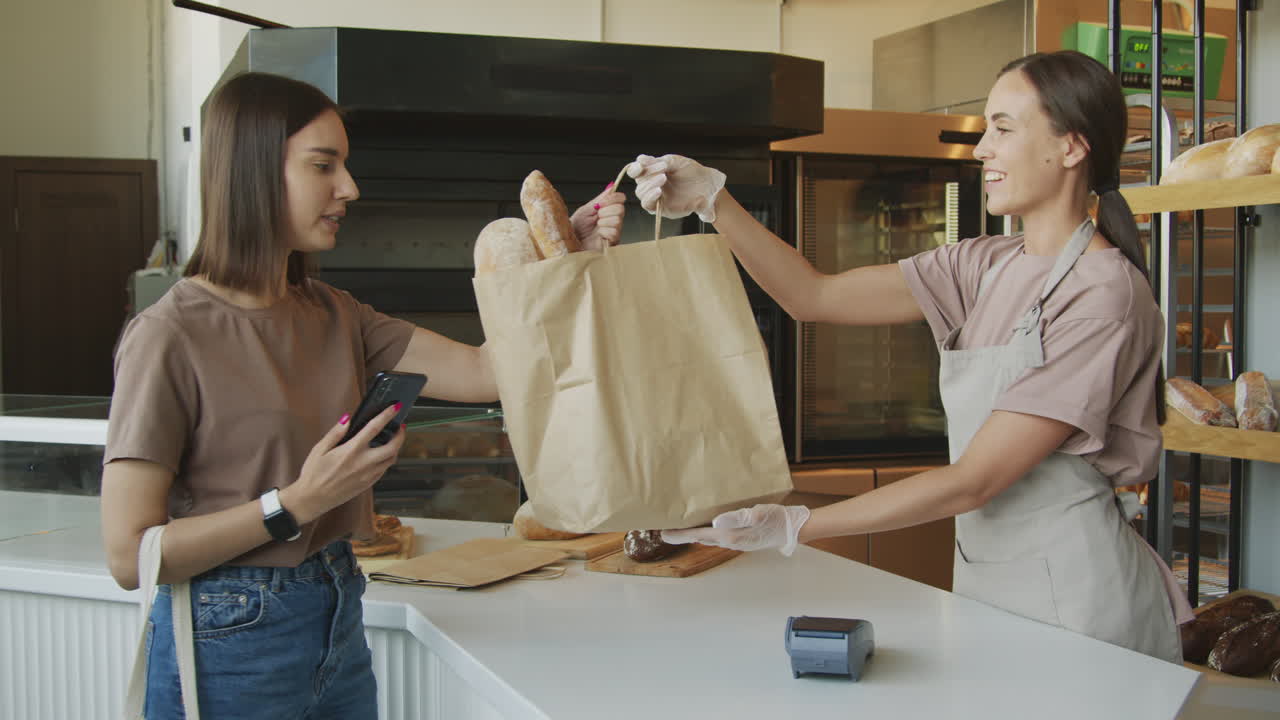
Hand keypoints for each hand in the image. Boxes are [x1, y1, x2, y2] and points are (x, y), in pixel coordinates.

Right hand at [281, 403, 405, 523]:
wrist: (312, 499)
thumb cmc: (313, 474)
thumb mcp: (319, 449)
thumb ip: (335, 433)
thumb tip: (347, 419)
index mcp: (351, 451)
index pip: (374, 428)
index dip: (387, 415)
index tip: (395, 407)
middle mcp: (363, 463)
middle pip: (393, 447)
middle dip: (401, 434)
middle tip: (400, 427)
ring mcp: (367, 475)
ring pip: (391, 460)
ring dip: (396, 448)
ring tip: (393, 440)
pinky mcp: (368, 484)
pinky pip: (384, 470)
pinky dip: (387, 460)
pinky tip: (381, 456)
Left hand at [570, 184, 626, 250]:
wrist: (570, 243)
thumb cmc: (576, 229)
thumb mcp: (586, 210)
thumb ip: (600, 198)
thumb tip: (611, 187)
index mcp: (607, 210)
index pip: (620, 199)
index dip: (613, 198)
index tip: (601, 203)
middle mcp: (613, 220)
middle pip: (621, 209)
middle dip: (605, 211)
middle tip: (596, 217)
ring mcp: (614, 231)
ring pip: (618, 220)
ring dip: (603, 222)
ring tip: (596, 227)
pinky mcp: (613, 243)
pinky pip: (614, 232)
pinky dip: (603, 232)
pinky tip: (598, 235)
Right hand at [625, 154, 726, 222]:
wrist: (708, 184)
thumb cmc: (692, 172)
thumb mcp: (676, 162)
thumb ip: (657, 161)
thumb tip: (640, 158)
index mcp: (653, 172)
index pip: (636, 171)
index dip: (635, 168)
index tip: (641, 163)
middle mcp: (652, 185)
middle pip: (638, 182)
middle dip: (648, 174)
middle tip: (662, 170)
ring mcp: (656, 197)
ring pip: (641, 193)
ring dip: (649, 185)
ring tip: (663, 178)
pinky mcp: (662, 208)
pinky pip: (649, 205)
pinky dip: (651, 197)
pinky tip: (658, 191)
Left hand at [662, 504, 810, 555]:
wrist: (792, 528)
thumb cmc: (775, 519)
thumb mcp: (756, 514)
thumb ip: (736, 518)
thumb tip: (714, 522)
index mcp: (730, 535)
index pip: (697, 535)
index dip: (679, 535)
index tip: (662, 533)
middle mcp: (729, 540)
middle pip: (699, 538)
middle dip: (682, 534)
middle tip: (665, 530)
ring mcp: (735, 541)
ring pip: (707, 537)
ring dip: (692, 533)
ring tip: (679, 527)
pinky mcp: (741, 537)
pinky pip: (716, 535)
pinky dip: (704, 531)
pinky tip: (704, 525)